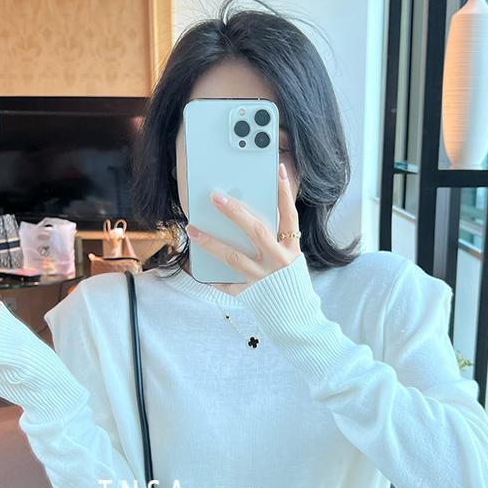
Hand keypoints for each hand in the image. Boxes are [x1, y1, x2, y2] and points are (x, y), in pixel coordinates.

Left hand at [184, 162, 301, 284]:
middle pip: (256, 231)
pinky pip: (227, 284)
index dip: (285, 193)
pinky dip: (212, 277)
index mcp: (291, 249)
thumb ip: (274, 238)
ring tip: (192, 229)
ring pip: (234, 257)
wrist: (295, 317)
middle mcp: (278, 261)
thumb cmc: (290, 282)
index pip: (289, 216)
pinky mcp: (250, 294)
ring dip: (210, 242)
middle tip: (215, 197)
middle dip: (235, 212)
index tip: (279, 169)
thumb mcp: (290, 257)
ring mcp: (263, 278)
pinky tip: (194, 265)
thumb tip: (246, 216)